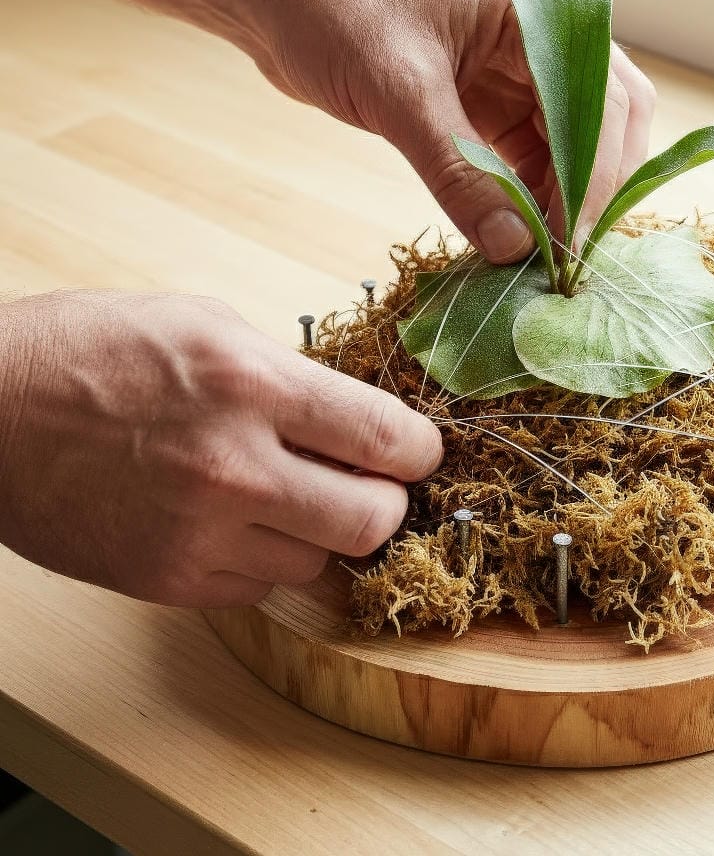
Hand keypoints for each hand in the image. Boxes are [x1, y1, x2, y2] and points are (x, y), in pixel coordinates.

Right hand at [0, 290, 442, 606]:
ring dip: (319, 533)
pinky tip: (236, 521)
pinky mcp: (167, 581)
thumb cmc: (92, 351)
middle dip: (386, 503)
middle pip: (374, 521)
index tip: (417, 450)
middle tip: (366, 483)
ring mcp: (199, 534)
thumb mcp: (207, 323)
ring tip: (284, 495)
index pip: (388, 439)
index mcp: (253, 385)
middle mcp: (234, 467)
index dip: (421, 449)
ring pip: (319, 563)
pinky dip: (265, 558)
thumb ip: (289, 373)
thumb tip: (352, 414)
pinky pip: (260, 589)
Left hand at [256, 0, 656, 261]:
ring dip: (557, 197)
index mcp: (538, 6)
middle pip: (599, 122)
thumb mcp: (402, 92)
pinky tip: (514, 233)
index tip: (576, 235)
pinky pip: (522, 156)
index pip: (601, 97)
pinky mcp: (483, 102)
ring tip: (541, 254)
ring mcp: (513, 70)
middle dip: (590, 186)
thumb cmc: (335, 7)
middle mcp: (539, 36)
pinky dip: (523, 195)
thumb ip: (460, 172)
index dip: (598, 171)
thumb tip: (511, 247)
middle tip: (570, 252)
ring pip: (563, 145)